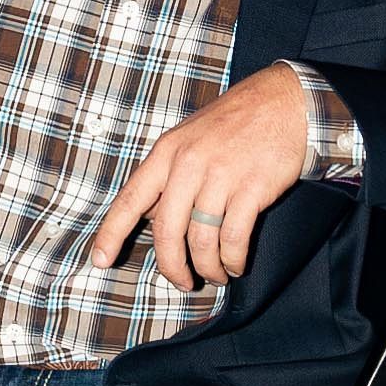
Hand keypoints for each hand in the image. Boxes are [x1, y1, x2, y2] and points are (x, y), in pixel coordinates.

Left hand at [91, 64, 309, 288]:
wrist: (285, 102)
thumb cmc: (234, 122)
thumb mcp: (188, 138)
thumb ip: (166, 176)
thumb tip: (148, 215)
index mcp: (167, 152)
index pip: (130, 199)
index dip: (111, 233)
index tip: (100, 260)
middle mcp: (189, 164)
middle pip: (167, 231)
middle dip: (171, 267)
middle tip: (182, 283)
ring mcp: (221, 176)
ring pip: (201, 240)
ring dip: (207, 267)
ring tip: (215, 275)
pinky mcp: (252, 188)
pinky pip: (234, 238)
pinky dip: (233, 259)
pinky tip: (235, 264)